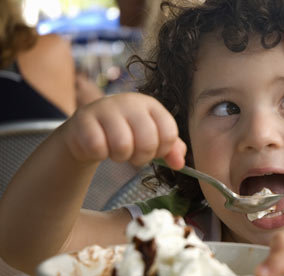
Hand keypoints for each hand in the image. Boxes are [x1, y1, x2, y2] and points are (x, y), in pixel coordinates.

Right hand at [61, 92, 185, 168]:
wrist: (87, 128)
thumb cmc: (125, 132)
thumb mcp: (151, 138)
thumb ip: (170, 149)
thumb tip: (179, 164)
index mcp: (150, 105)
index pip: (169, 132)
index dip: (163, 150)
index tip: (154, 151)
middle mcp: (130, 102)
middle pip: (148, 141)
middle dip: (142, 157)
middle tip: (133, 155)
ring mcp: (105, 108)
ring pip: (123, 145)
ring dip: (120, 157)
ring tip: (115, 150)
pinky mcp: (83, 119)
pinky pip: (97, 147)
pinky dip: (99, 154)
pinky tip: (98, 147)